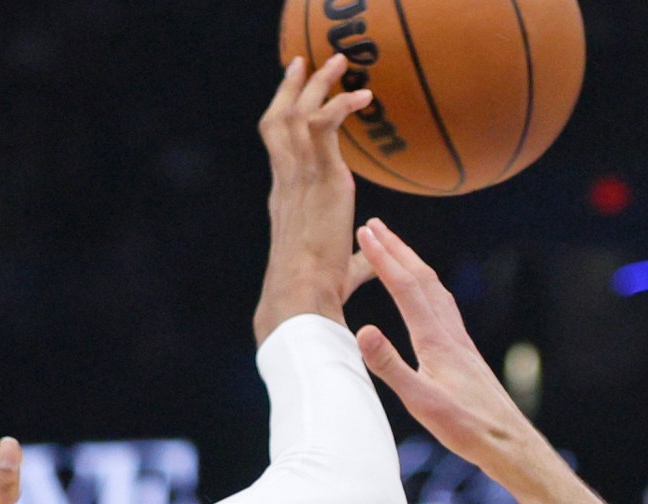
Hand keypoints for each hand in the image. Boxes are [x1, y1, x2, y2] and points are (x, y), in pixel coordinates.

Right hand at [254, 55, 376, 342]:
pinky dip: (342, 105)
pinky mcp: (321, 178)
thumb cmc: (316, 294)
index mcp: (285, 199)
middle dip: (291, 88)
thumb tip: (369, 261)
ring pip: (298, 113)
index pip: (277, 147)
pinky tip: (363, 97)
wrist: (300, 297)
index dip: (283, 116)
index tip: (295, 96)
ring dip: (317, 85)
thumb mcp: (339, 271)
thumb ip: (355, 260)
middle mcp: (286, 182)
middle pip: (278, 119)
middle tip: (303, 62)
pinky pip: (324, 124)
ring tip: (338, 63)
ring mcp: (300, 177)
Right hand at [353, 220, 543, 477]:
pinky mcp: (465, 353)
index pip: (405, 287)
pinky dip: (428, 287)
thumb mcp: (420, 402)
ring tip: (395, 248)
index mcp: (436, 340)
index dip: (384, 258)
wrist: (506, 441)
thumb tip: (363, 330)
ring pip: (435, 289)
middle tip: (374, 226)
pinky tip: (427, 294)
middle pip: (422, 278)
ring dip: (412, 264)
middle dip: (396, 249)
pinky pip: (443, 306)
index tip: (364, 233)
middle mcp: (450, 333)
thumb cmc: (465, 427)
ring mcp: (460, 341)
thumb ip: (390, 366)